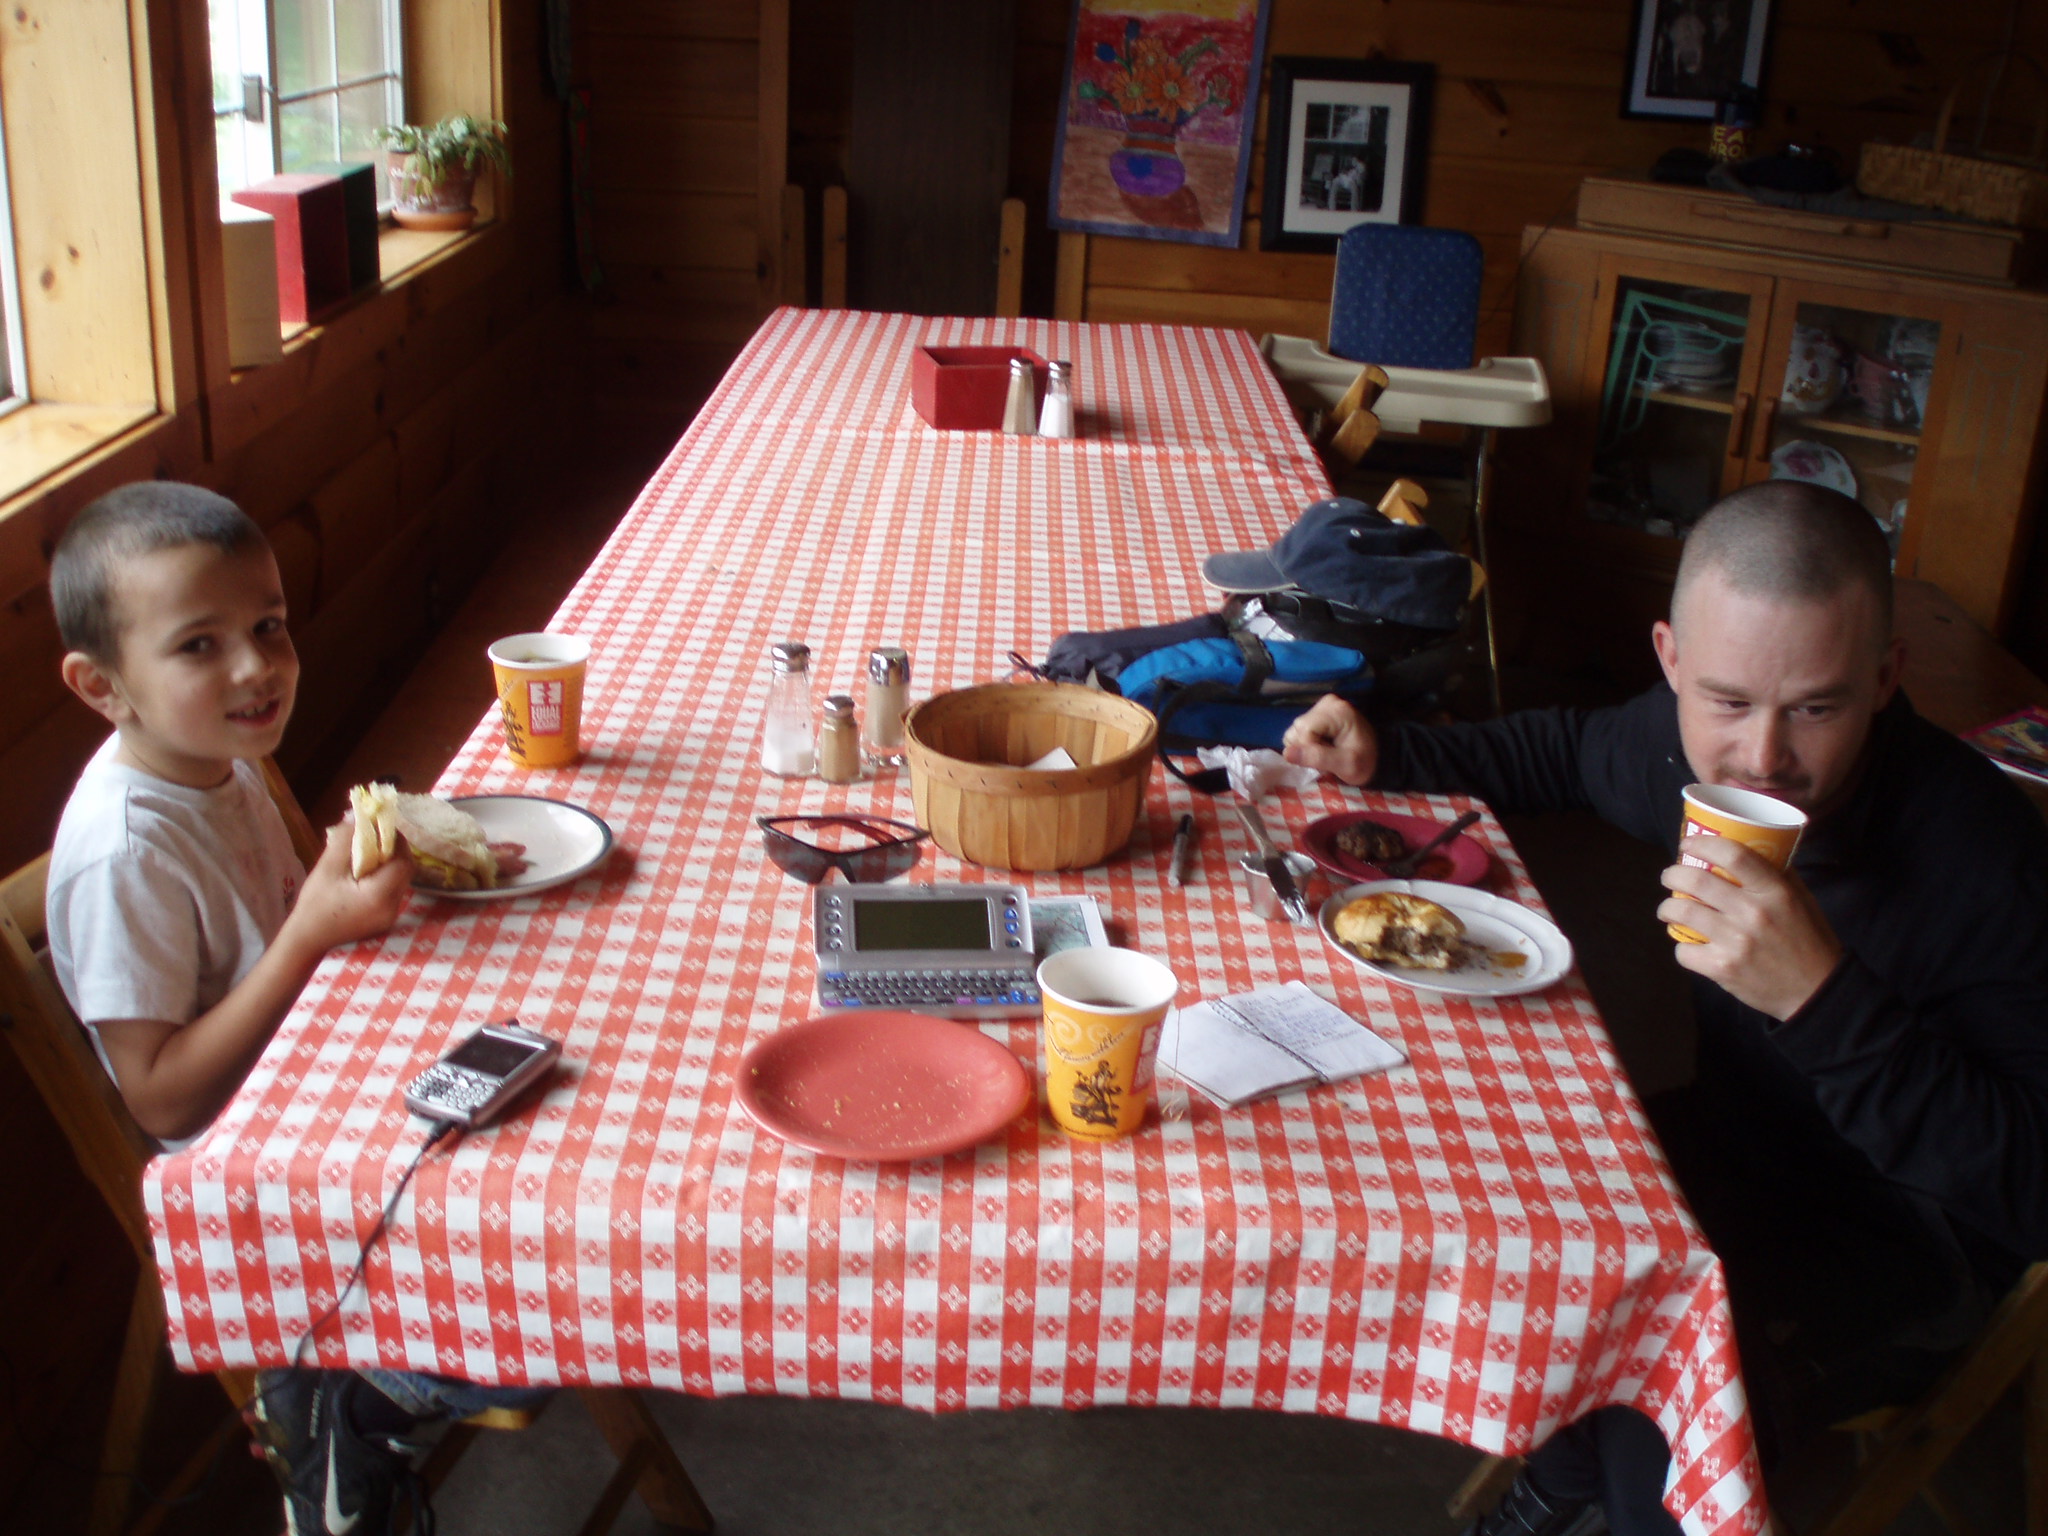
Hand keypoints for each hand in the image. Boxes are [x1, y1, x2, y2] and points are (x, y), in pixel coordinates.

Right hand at [280, 822, 412, 958]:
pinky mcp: (386, 918)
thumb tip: (359, 815)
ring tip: (371, 851)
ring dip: (391, 863)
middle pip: (406, 870)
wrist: (308, 939)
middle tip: (378, 836)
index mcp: (379, 896)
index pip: (402, 861)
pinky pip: (394, 890)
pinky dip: (385, 876)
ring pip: (401, 880)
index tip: (382, 827)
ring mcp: (391, 915)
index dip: (396, 841)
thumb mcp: (327, 867)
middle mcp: (392, 907)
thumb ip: (346, 839)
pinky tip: (368, 871)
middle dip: (395, 850)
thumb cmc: (314, 904)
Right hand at [1282, 694, 1377, 784]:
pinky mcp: (1319, 712)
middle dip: (1308, 748)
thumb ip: (1318, 758)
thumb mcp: (1346, 765)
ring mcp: (1323, 706)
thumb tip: (1287, 753)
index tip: (1329, 760)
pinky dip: (1308, 743)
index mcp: (1336, 711)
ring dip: (1307, 747)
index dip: (1310, 750)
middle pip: (1298, 730)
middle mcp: (1327, 703)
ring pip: (1296, 731)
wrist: (1378, 758)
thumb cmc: (1365, 763)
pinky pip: (1300, 731)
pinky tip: (1325, 746)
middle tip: (1330, 757)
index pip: (1305, 732)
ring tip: (1328, 752)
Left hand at [1658, 833, 1842, 1018]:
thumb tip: (1752, 846)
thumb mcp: (1802, 900)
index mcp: (1774, 891)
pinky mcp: (1723, 968)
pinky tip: (1690, 945)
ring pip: (1681, 911)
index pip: (1733, 854)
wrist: (1816, 991)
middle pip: (1696, 880)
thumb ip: (1778, 874)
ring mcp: (1736, 941)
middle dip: (1673, 874)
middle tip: (1670, 877)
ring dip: (1668, 908)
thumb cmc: (1808, 940)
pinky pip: (1684, 950)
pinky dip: (1682, 947)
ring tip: (1670, 909)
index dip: (1703, 844)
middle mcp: (1753, 913)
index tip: (1688, 844)